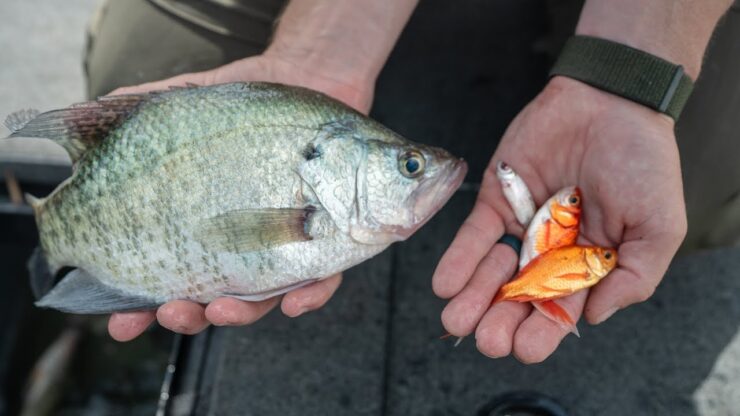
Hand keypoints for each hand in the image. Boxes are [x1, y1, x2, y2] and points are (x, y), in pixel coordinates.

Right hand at [107, 53, 373, 340]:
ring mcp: (286, 244)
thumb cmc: (252, 106)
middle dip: (189, 316)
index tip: (118, 322)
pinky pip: (323, 278)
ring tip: (221, 308)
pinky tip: (295, 299)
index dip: (141, 309)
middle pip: (212, 299)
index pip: (169, 278)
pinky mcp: (329, 238)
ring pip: (264, 298)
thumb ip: (142, 108)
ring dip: (242, 313)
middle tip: (170, 311)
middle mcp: (244, 245)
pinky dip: (310, 295)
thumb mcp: (192, 102)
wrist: (317, 77)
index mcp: (207, 228)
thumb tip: (82, 112)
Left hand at [433, 76, 686, 362]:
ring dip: (472, 299)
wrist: (609, 102)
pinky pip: (473, 235)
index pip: (561, 310)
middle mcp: (550, 253)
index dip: (542, 332)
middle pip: (520, 299)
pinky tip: (444, 284)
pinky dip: (458, 260)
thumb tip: (594, 319)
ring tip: (457, 320)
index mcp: (589, 266)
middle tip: (487, 339)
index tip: (524, 347)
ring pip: (491, 273)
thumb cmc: (643, 163)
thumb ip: (633, 278)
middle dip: (501, 323)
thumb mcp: (658, 227)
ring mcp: (521, 227)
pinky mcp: (496, 201)